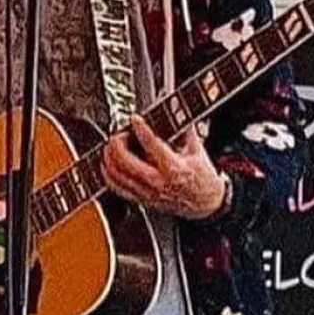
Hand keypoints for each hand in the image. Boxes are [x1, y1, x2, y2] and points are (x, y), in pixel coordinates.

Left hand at [102, 115, 227, 219]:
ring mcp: (147, 193)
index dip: (140, 129)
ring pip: (116, 174)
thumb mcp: (197, 151)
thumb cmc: (202, 177)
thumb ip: (185, 131)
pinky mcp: (141, 200)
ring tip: (111, 146)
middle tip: (119, 134)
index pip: (152, 145)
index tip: (134, 119)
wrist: (205, 204)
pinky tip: (108, 164)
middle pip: (125, 161)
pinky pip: (116, 187)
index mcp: (174, 168)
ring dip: (109, 157)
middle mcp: (158, 182)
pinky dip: (108, 173)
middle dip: (117, 143)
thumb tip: (177, 111)